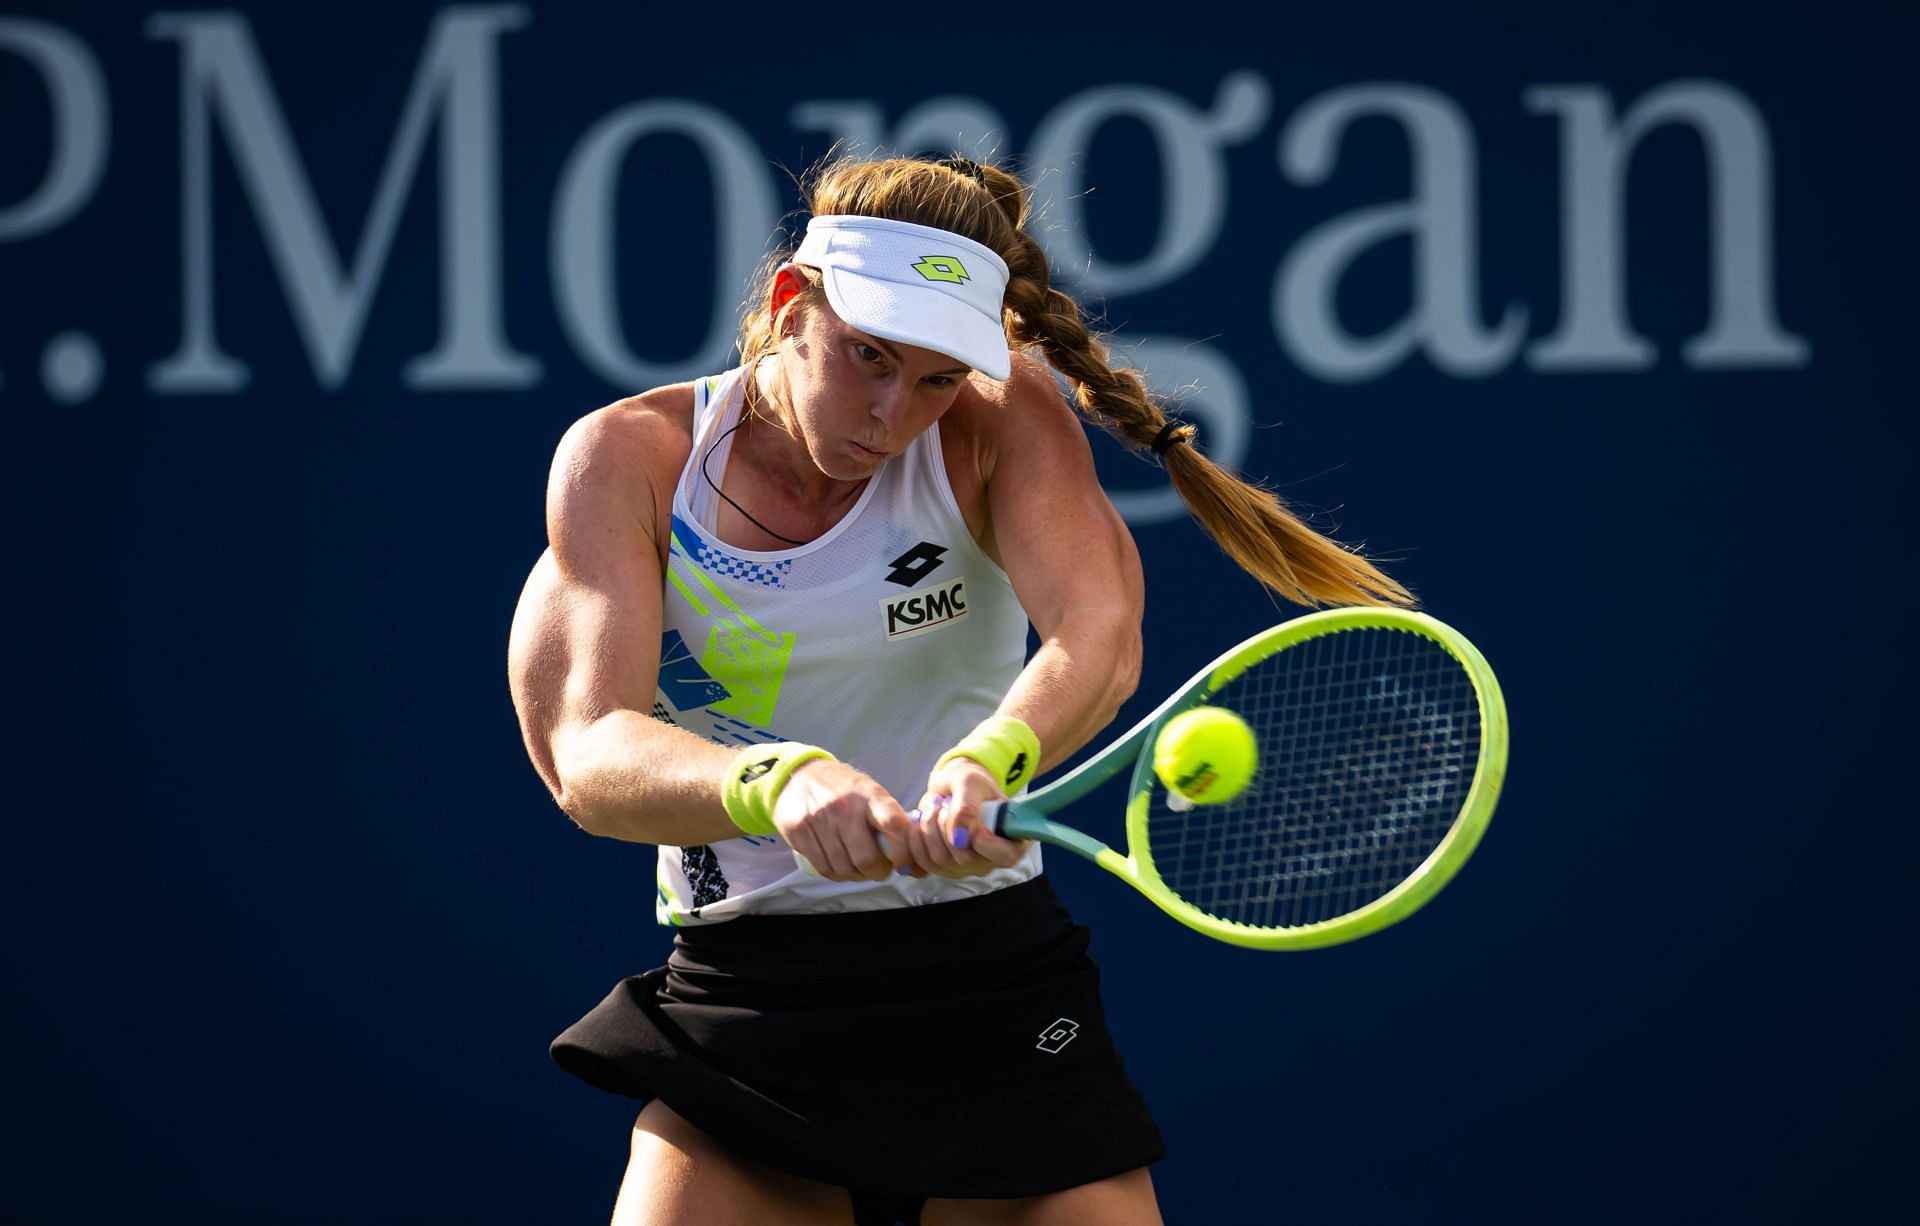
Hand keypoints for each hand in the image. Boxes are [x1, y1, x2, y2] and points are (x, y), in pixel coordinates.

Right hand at [772, 759, 913, 881]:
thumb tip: (917, 865)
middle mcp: (845, 807)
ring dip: (856, 876)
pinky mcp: (799, 831)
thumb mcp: (872, 795)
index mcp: (870, 796)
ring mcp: (820, 819)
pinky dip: (836, 874)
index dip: (903, 852)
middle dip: (878, 872)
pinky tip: (840, 865)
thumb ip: (893, 823)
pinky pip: (824, 868)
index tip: (905, 864)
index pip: (893, 824)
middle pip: (866, 858)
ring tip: (859, 867)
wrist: (801, 775)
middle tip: (880, 870)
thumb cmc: (846, 791)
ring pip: (844, 868)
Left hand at [907, 757, 1031, 878]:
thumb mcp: (971, 783)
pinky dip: (916, 838)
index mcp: (1012, 839)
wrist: (953, 787)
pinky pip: (923, 862)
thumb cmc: (971, 782)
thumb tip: (960, 838)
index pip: (1006, 856)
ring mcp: (967, 867)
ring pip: (940, 859)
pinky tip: (921, 821)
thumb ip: (968, 807)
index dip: (987, 844)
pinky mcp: (944, 868)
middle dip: (947, 824)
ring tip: (935, 806)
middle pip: (965, 859)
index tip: (974, 825)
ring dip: (929, 827)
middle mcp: (991, 860)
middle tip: (946, 802)